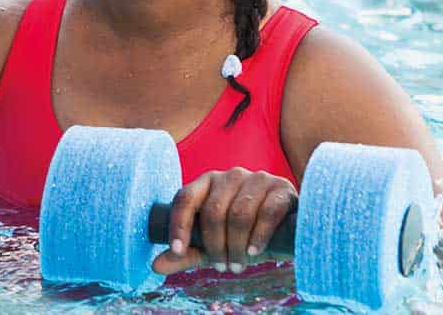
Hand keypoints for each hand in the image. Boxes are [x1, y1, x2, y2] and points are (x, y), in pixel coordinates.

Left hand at [151, 168, 297, 275]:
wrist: (287, 230)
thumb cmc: (243, 235)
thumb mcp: (213, 246)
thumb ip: (186, 253)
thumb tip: (155, 265)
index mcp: (208, 183)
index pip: (185, 198)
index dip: (178, 225)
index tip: (177, 250)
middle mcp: (230, 175)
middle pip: (213, 211)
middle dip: (215, 245)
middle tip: (222, 267)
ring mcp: (257, 178)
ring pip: (239, 214)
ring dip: (236, 246)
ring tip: (238, 264)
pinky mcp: (281, 188)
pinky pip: (266, 212)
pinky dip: (258, 236)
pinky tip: (254, 251)